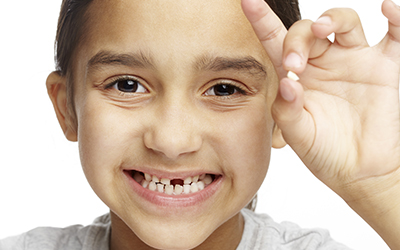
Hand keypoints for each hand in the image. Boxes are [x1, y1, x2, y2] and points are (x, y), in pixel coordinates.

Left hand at [242, 0, 399, 193]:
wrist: (361, 170)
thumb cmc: (326, 152)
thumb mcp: (299, 135)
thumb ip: (288, 110)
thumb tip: (287, 82)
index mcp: (298, 77)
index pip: (276, 43)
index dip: (262, 21)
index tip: (247, 2)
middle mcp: (323, 63)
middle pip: (307, 31)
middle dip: (297, 40)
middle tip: (293, 65)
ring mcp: (355, 61)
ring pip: (343, 23)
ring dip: (332, 19)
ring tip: (322, 30)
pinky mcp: (386, 66)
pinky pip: (395, 34)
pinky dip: (396, 18)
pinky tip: (386, 10)